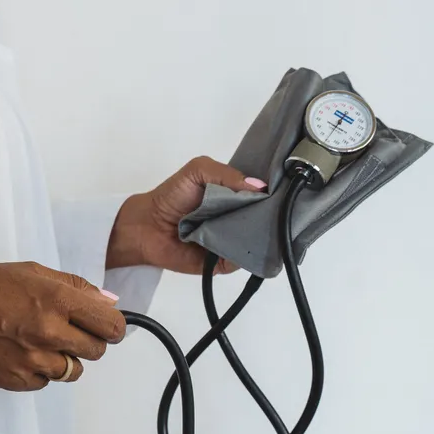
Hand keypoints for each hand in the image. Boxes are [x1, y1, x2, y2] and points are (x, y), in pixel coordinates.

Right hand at [0, 262, 124, 390]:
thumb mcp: (31, 271)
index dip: (112, 325)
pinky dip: (40, 371)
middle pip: (98, 350)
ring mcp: (34, 360)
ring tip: (40, 342)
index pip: (111, 324)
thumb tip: (110, 301)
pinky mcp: (18, 380)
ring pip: (74, 371)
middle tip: (68, 331)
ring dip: (65, 358)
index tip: (104, 325)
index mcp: (56, 300)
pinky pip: (46, 382)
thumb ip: (74, 286)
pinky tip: (22, 352)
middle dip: (89, 340)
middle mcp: (49, 332)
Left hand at [106, 156, 265, 273]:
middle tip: (281, 210)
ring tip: (267, 225)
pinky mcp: (225, 262)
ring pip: (258, 241)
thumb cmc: (172, 196)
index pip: (265, 196)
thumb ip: (226, 173)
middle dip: (273, 214)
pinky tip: (247, 242)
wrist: (147, 226)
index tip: (286, 191)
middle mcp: (239, 219)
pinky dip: (246, 252)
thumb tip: (260, 186)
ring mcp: (233, 241)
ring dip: (262, 234)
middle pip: (267, 219)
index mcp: (236, 196)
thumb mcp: (198, 170)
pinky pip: (243, 260)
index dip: (275, 193)